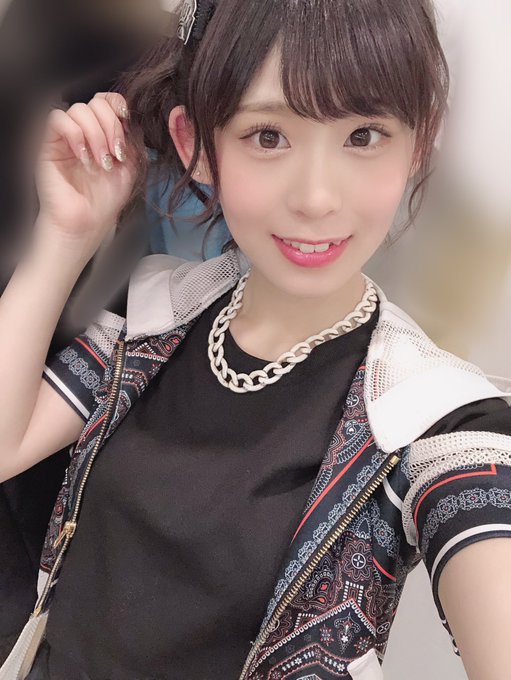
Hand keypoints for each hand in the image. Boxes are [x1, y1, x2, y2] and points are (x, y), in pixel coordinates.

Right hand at [35, 92, 137, 260]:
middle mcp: (84, 132)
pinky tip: (84, 158)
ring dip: (96, 135)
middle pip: (96, 103)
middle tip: (115, 154)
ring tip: (101, 162)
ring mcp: (66, 137)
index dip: (117, 104)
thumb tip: (133, 120)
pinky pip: (58, 119)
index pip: (107, 101)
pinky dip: (76, 135)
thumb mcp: (130, 168)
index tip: (127, 121)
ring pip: (79, 109)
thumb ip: (132, 142)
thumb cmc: (104, 201)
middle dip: (111, 126)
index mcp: (103, 134)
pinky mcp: (49, 144)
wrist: (86, 222)